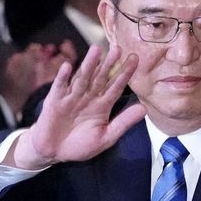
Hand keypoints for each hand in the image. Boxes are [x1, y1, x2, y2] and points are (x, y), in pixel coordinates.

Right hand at [10, 45, 144, 169]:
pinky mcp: (55, 101)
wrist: (55, 152)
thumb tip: (145, 109)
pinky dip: (63, 78)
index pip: (116, 86)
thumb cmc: (80, 145)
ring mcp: (71, 97)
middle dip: (108, 64)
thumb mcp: (106, 136)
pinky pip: (59, 87)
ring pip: (82, 78)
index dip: (125, 73)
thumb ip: (123, 122)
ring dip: (88, 65)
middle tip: (118, 48)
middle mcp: (88, 97)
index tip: (135, 59)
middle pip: (100, 78)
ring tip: (96, 50)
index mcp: (102, 105)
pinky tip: (67, 66)